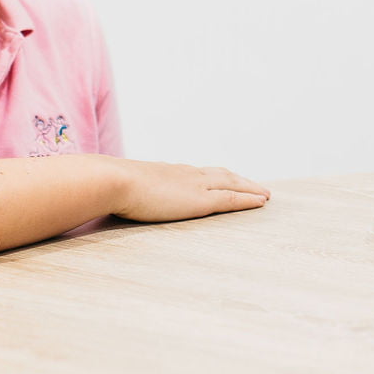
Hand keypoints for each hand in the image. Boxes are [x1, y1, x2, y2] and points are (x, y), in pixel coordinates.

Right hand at [115, 161, 270, 222]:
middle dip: (240, 180)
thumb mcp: (120, 189)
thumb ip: (125, 192)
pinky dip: (249, 199)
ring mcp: (195, 185)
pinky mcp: (200, 201)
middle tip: (256, 186)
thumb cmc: (109, 186)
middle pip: (221, 175)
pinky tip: (262, 202)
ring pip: (232, 184)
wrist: (114, 181)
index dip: (214, 177)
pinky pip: (232, 199)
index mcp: (168, 172)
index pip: (198, 173)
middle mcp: (186, 175)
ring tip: (265, 195)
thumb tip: (113, 197)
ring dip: (250, 188)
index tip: (225, 180)